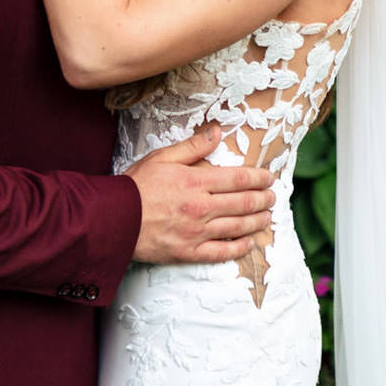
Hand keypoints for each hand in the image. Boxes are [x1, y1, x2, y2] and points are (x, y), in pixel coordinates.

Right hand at [124, 124, 276, 264]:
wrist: (112, 219)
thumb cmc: (135, 186)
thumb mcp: (162, 157)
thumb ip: (193, 146)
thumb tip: (217, 132)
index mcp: (195, 181)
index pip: (238, 179)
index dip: (258, 178)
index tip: (269, 177)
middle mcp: (201, 207)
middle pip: (242, 203)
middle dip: (262, 199)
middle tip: (272, 197)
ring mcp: (196, 232)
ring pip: (237, 227)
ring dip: (257, 221)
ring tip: (267, 217)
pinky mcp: (188, 252)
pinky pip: (221, 253)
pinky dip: (238, 248)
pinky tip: (248, 243)